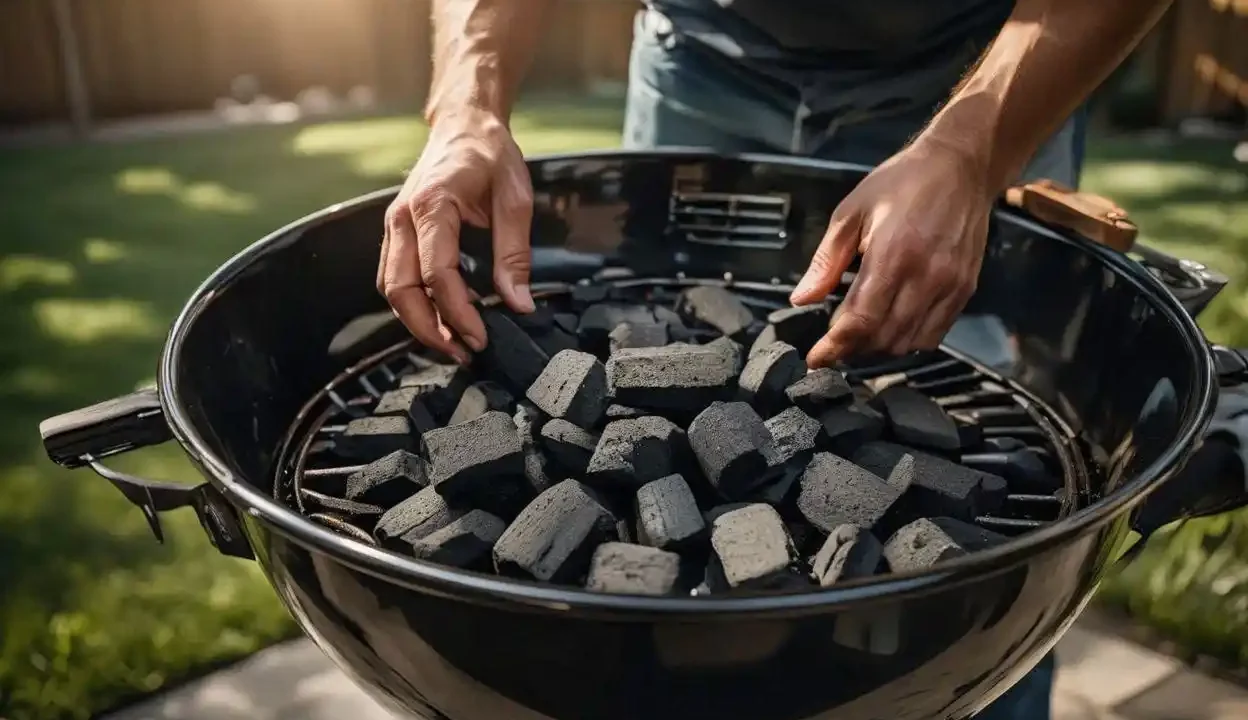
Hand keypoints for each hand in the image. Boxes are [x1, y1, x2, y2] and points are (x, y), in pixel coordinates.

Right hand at [378, 107, 535, 362]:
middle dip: (429, 329)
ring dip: (418, 322)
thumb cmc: (489, 154)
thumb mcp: (516, 198)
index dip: (457, 313)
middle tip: (463, 353)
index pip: (436, 273)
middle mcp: (402, 217)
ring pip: (391, 288)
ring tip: (454, 344)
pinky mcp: (397, 233)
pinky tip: (446, 316)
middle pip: (400, 289)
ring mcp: (394, 225)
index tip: (481, 337)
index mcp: (432, 204)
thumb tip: (519, 303)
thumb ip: (515, 253)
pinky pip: (395, 277)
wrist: (464, 124)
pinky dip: (416, 303)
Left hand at [790, 138, 993, 367]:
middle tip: (834, 342)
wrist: (962, 165)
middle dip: (853, 348)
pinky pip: (934, 334)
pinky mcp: (965, 290)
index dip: (835, 347)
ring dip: (880, 347)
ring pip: (910, 343)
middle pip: (884, 339)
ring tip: (860, 334)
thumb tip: (802, 298)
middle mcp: (926, 276)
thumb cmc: (904, 182)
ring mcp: (950, 286)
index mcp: (893, 254)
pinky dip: (908, 340)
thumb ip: (826, 260)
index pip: (861, 321)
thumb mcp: (852, 212)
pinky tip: (892, 325)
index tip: (816, 358)